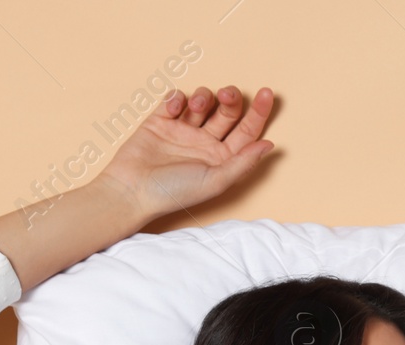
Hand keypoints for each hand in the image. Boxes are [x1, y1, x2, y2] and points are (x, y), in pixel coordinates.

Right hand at [97, 84, 276, 221]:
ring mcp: (184, 131)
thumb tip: (270, 145)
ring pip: (203, 101)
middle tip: (226, 95)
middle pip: (228, 112)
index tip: (266, 92)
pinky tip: (172, 109)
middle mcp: (206, 143)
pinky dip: (177, 98)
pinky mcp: (161, 121)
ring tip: (195, 105)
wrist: (134, 189)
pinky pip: (175, 99)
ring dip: (203, 96)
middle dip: (230, 98)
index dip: (259, 111)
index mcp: (223, 158)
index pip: (247, 130)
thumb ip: (243, 162)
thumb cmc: (177, 192)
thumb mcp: (217, 180)